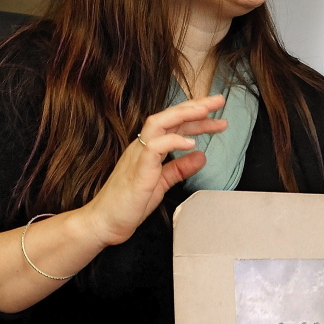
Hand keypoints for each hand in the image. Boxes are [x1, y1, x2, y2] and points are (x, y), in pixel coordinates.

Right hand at [82, 95, 227, 246]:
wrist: (104, 222)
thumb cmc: (129, 204)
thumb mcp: (161, 184)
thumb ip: (179, 169)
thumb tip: (201, 156)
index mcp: (148, 149)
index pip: (174, 125)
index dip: (196, 118)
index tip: (218, 117)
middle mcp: (142, 146)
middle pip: (169, 117)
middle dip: (195, 107)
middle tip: (219, 100)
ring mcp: (138, 156)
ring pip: (159, 123)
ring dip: (184, 115)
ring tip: (206, 111)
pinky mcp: (137, 170)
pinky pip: (154, 147)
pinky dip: (173, 141)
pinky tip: (191, 143)